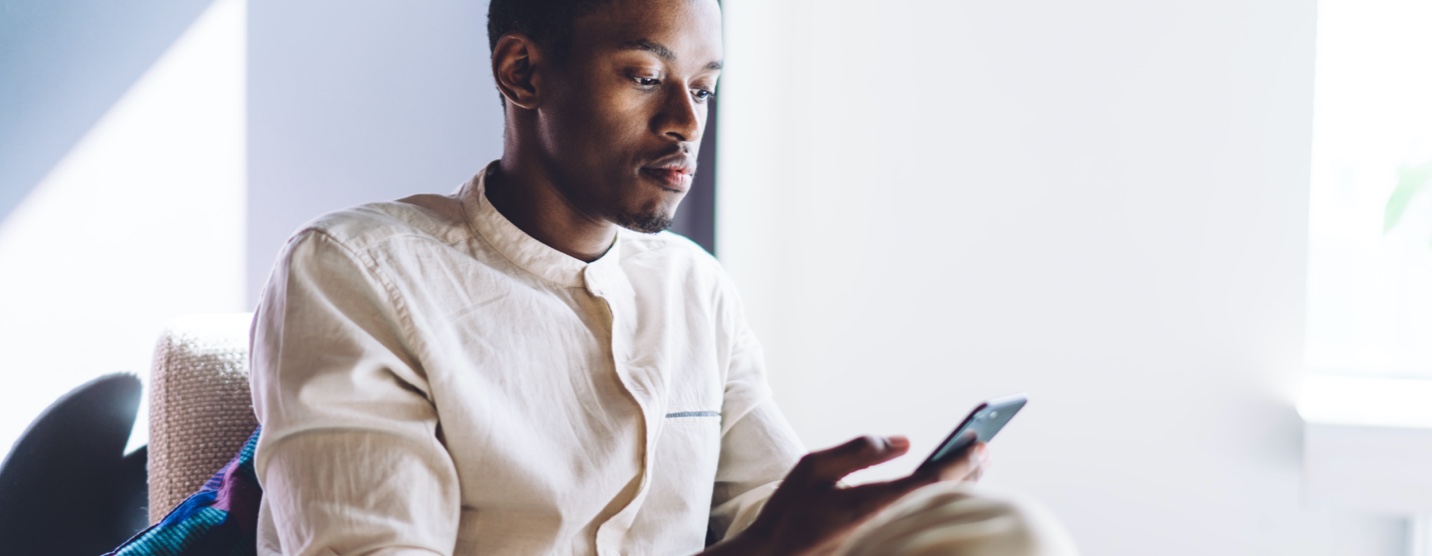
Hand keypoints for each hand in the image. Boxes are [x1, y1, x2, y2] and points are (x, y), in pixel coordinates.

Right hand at [713, 433, 986, 555]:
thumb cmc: (791, 511)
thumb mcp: (814, 467)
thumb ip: (859, 450)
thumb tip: (905, 442)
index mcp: (871, 504)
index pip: (928, 481)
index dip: (958, 461)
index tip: (979, 442)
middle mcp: (886, 527)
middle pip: (941, 500)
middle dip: (967, 473)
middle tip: (983, 447)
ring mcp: (886, 541)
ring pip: (934, 514)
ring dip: (956, 488)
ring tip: (971, 464)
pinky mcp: (882, 547)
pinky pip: (920, 523)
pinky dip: (936, 503)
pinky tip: (942, 488)